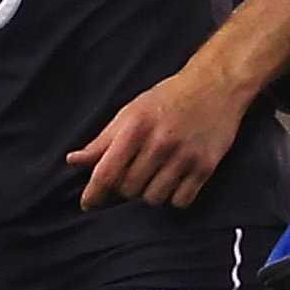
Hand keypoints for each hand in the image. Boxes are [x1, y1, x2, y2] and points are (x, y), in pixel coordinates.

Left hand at [66, 65, 246, 209]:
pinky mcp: (205, 166)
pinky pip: (181, 201)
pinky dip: (173, 198)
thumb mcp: (131, 112)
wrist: (216, 85)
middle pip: (129, 190)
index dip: (94, 193)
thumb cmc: (168, 98)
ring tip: (153, 177)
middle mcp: (160, 143)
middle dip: (124, 189)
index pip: (107, 172)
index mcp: (136, 127)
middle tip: (131, 177)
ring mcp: (185, 156)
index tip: (88, 203)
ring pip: (154, 199)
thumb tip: (73, 161)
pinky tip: (173, 182)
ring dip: (149, 194)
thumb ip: (103, 141)